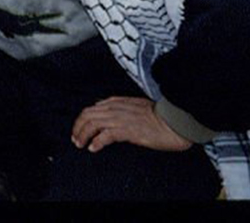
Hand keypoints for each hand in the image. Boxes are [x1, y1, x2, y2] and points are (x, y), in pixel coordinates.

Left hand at [71, 97, 191, 152]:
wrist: (174, 121)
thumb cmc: (160, 116)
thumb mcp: (135, 107)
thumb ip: (121, 109)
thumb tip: (110, 117)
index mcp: (117, 102)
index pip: (92, 108)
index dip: (82, 119)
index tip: (79, 128)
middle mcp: (115, 108)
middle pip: (87, 115)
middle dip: (78, 127)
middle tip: (75, 138)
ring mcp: (120, 119)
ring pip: (92, 124)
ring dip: (83, 135)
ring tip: (80, 144)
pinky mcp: (127, 130)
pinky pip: (105, 135)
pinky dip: (96, 142)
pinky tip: (93, 148)